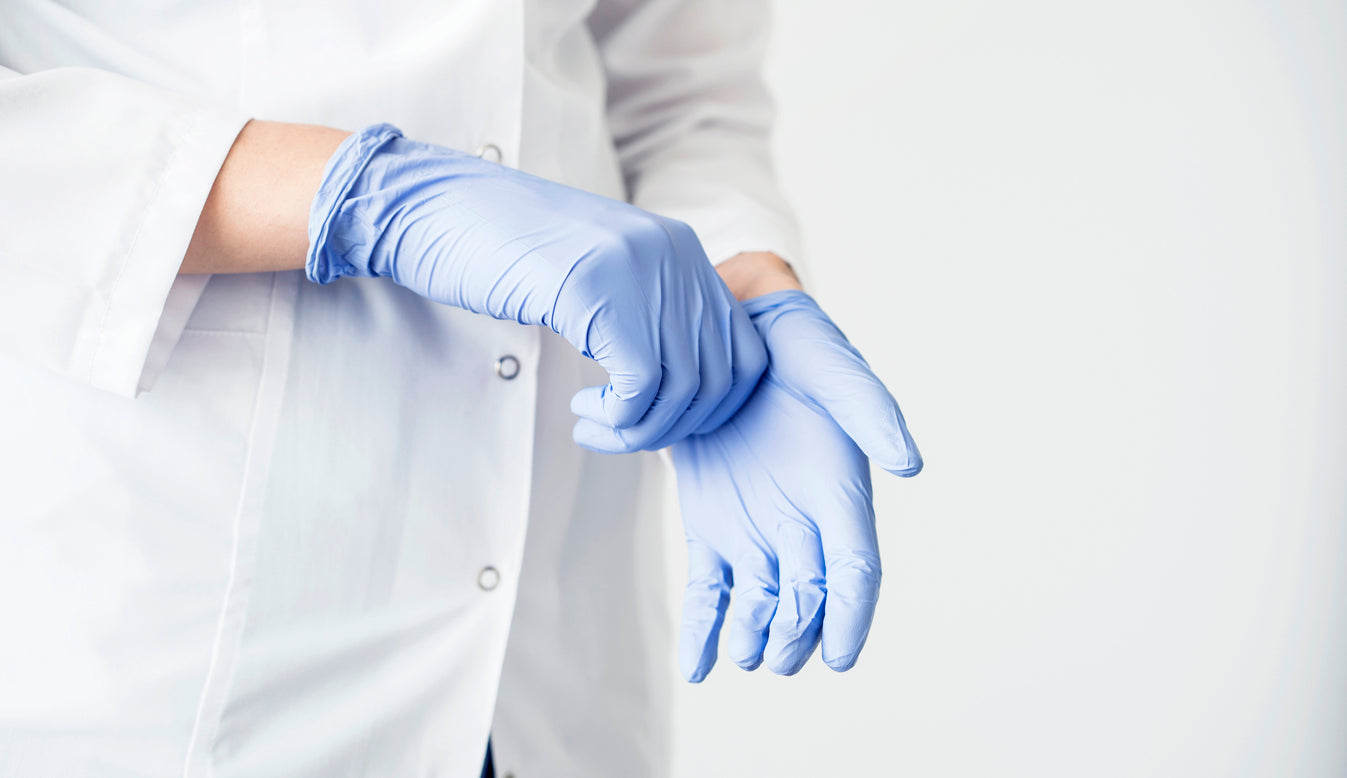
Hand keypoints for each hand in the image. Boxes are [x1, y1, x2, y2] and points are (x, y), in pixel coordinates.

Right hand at [306, 124, 765, 451]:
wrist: (433, 209)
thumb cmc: (502, 252)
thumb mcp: (597, 278)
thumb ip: (645, 315)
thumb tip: (681, 388)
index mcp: (681, 251)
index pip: (746, 353)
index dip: (710, 408)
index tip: (657, 420)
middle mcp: (675, 255)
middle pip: (724, 376)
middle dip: (676, 426)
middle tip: (622, 433)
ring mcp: (639, 268)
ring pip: (685, 387)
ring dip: (642, 429)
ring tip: (596, 426)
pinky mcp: (596, 289)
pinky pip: (643, 384)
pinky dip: (621, 418)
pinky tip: (585, 413)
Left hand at [673, 289, 920, 681]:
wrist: (732, 333)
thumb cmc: (797, 349)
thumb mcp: (835, 370)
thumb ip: (870, 412)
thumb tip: (909, 463)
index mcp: (841, 494)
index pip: (856, 571)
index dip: (852, 617)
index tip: (842, 658)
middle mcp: (804, 524)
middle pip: (808, 599)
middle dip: (796, 634)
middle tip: (776, 657)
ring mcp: (756, 530)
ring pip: (759, 603)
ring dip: (751, 636)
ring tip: (740, 654)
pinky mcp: (712, 529)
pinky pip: (709, 591)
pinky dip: (702, 630)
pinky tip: (695, 667)